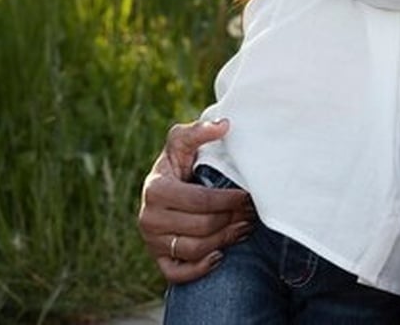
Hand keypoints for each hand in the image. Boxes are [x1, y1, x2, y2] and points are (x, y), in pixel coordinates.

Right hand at [138, 119, 255, 283]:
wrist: (165, 185)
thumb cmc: (178, 160)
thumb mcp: (183, 140)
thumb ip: (200, 130)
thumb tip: (224, 126)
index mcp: (155, 189)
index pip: (200, 200)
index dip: (228, 200)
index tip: (248, 195)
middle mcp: (148, 218)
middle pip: (201, 227)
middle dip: (230, 220)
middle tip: (251, 213)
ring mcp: (151, 240)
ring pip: (194, 250)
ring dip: (224, 241)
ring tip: (243, 228)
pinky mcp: (157, 258)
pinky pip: (177, 273)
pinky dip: (199, 268)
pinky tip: (220, 255)